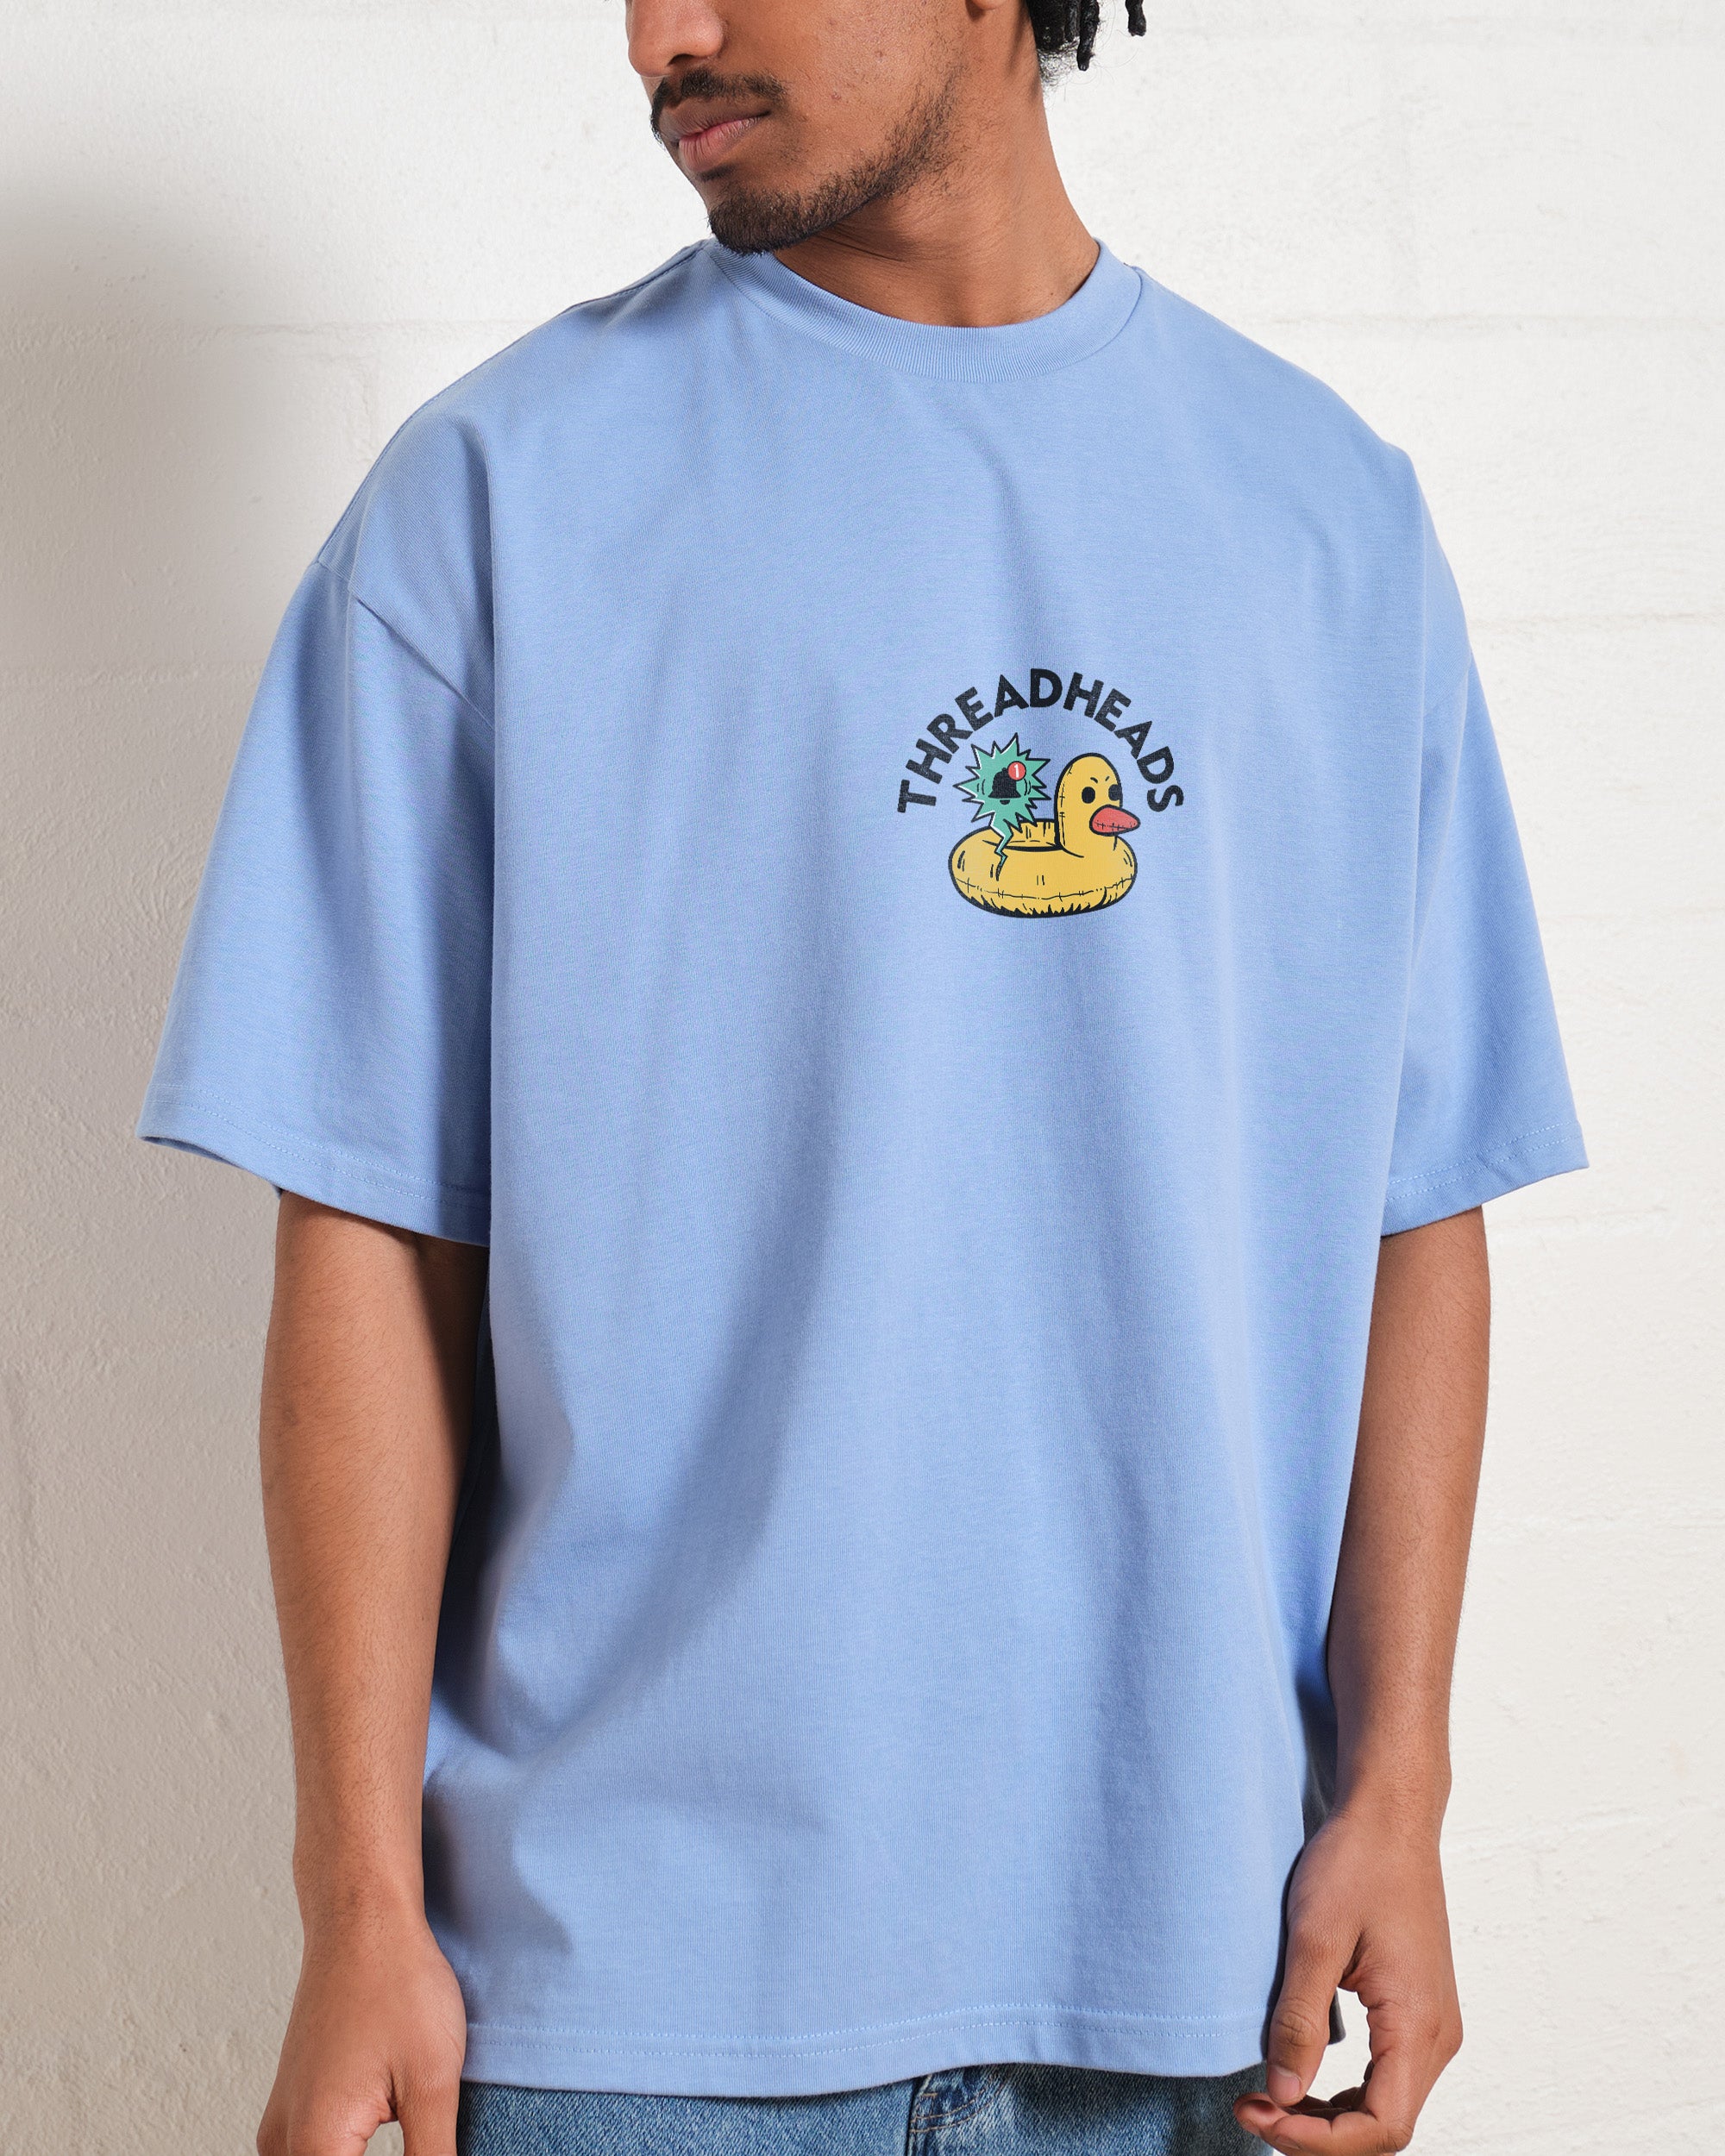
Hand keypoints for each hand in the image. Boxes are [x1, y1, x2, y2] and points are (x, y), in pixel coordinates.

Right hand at [257, 1900, 467, 2155]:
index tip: (426, 2149)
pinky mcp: (293, 2106)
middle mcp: (283, 2143)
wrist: (361, 1918)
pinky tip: (384, 2139)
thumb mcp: (432, 2083)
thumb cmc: (398, 1984)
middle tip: (423, 2140)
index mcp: (317, 2145)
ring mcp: (282, 2124)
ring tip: (415, 2138)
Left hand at [1234, 1797, 1463, 2152]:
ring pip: (1386, 2106)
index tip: (1259, 2112)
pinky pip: (1387, 2076)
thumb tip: (1282, 2093)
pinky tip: (1301, 2075)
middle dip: (1317, 2134)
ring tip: (1269, 2097)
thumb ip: (1299, 2019)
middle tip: (1251, 2107)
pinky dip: (1345, 2092)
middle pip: (1384, 2126)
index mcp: (1418, 2025)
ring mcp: (1432, 2025)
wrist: (1392, 1815)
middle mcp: (1438, 2037)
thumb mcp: (1315, 1936)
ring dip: (1329, 2118)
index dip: (1318, 2140)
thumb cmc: (1358, 1862)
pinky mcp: (1418, 2011)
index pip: (1381, 2126)